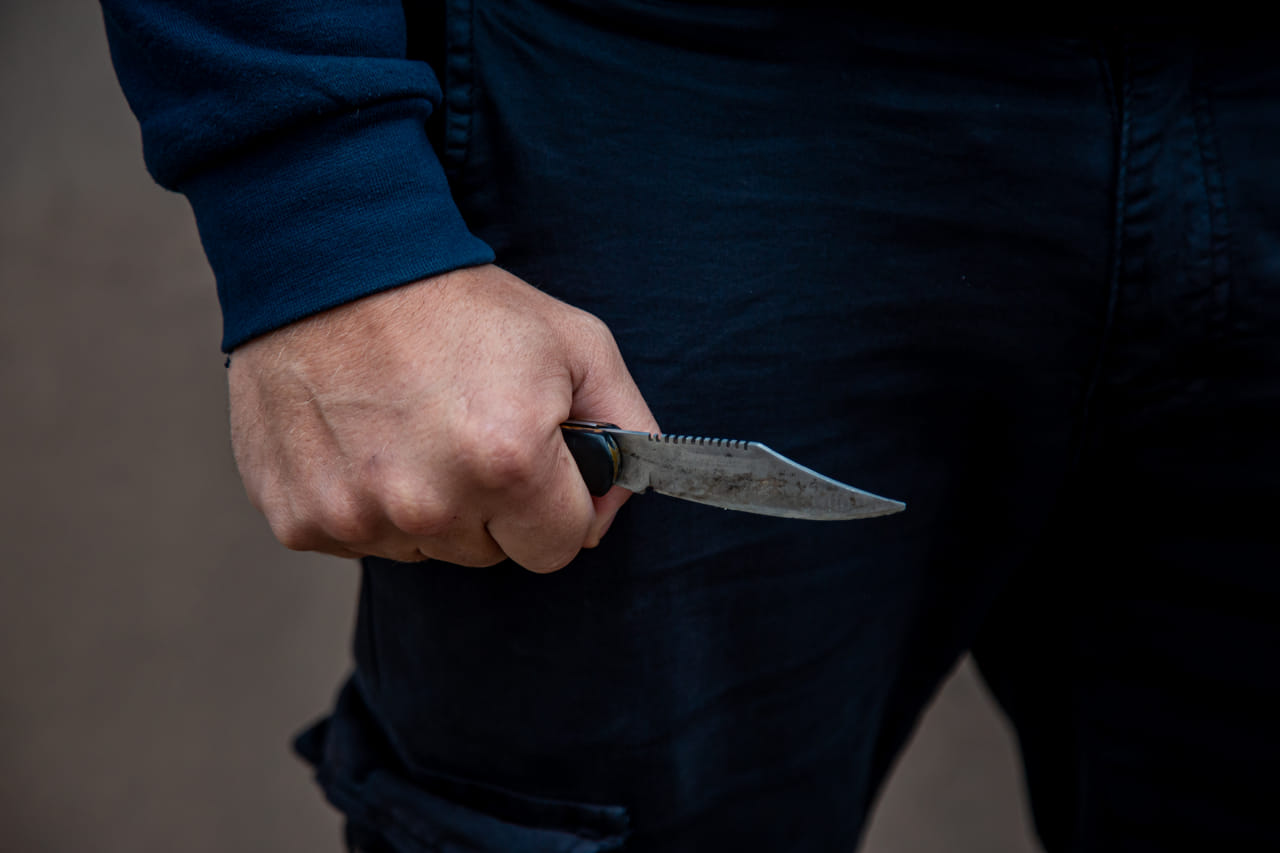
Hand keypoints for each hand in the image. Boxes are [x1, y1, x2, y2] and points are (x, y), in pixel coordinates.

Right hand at [227, 264, 657, 571]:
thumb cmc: (458, 303)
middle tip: (468, 429)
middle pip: (491, 553)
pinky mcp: (302, 520)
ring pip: (426, 549)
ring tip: (412, 427)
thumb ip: (626, 428)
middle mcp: (431, 503)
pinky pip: (361, 539)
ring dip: (429, 506)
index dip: (556, 506)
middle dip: (493, 506)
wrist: (332, 266)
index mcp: (509, 463)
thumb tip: (618, 498)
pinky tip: (365, 439)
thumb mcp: (575, 342)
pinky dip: (367, 501)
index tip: (536, 464)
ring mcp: (358, 517)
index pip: (560, 548)